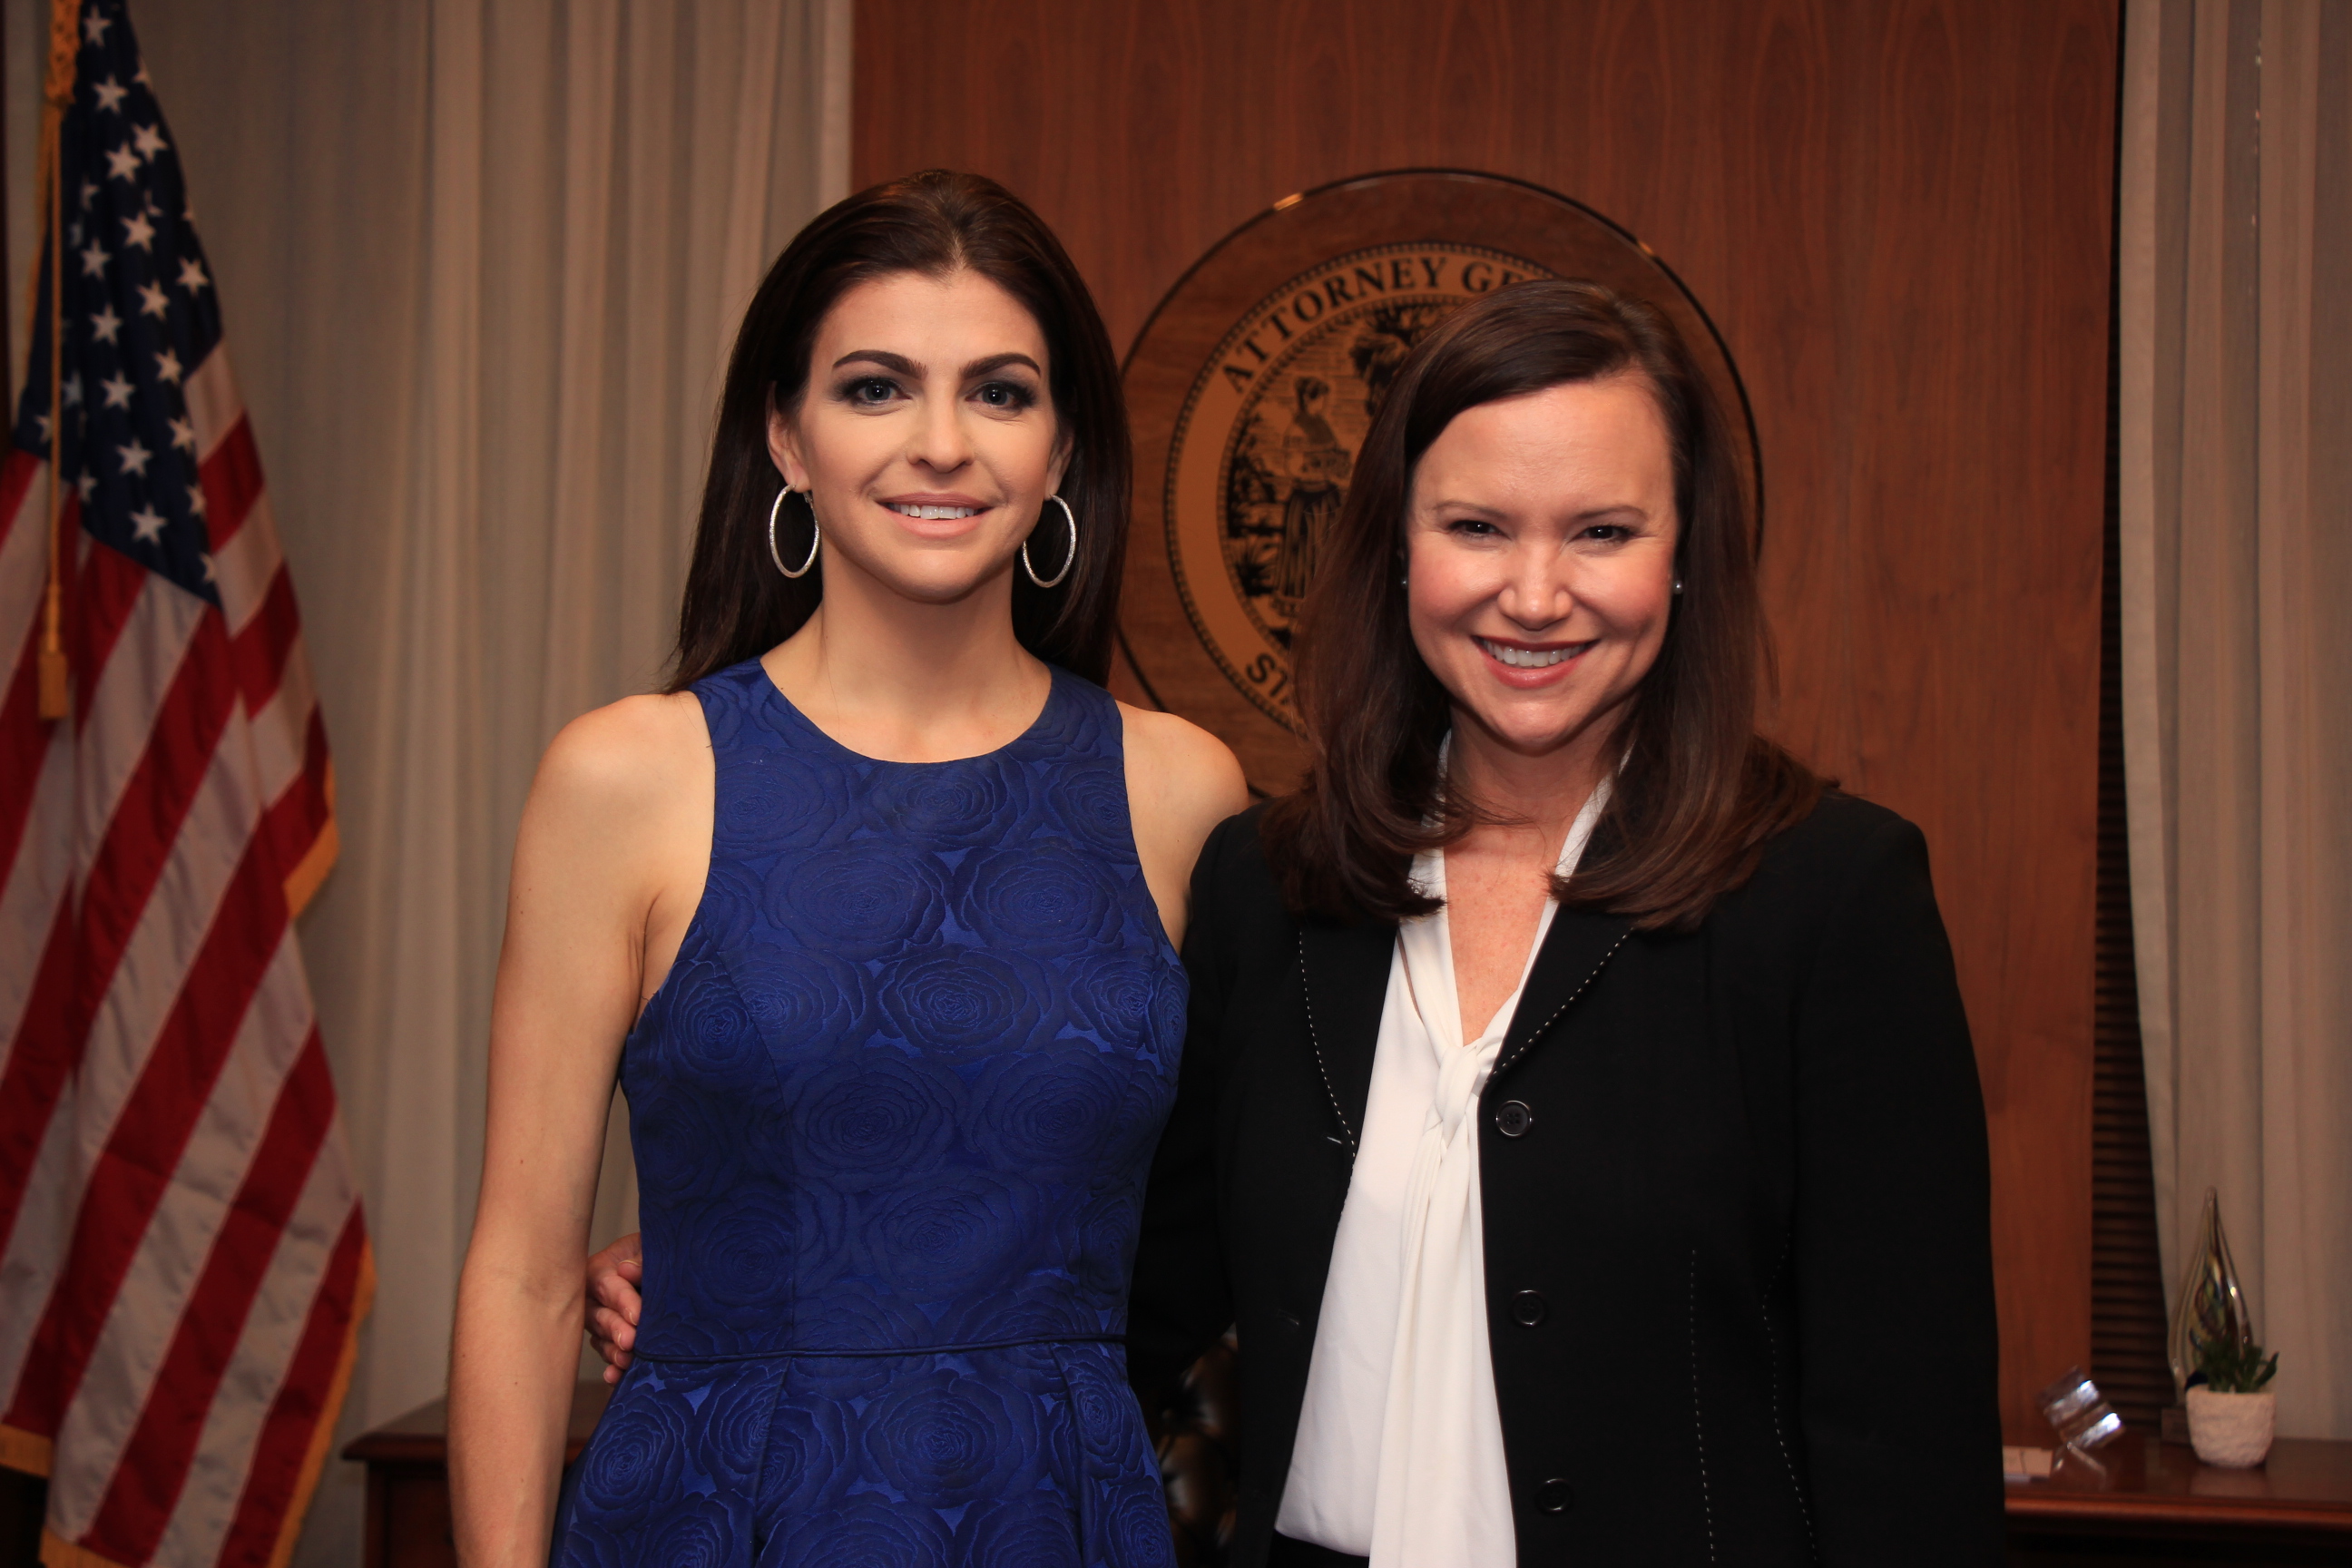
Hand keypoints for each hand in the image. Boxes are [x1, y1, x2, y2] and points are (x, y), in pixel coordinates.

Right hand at [585, 1232, 643, 1383]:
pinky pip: (607, 1354)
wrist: (665, 1267)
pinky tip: (616, 1377)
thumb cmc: (655, 1253)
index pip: (607, 1285)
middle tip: (631, 1342)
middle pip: (600, 1315)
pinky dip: (612, 1367)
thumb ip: (642, 1258)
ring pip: (602, 1338)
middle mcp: (593, 1298)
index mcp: (600, 1269)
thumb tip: (626, 1271)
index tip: (638, 1316)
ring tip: (627, 1360)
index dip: (622, 1301)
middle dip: (616, 1330)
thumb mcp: (651, 1248)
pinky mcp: (607, 1340)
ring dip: (614, 1351)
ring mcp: (598, 1321)